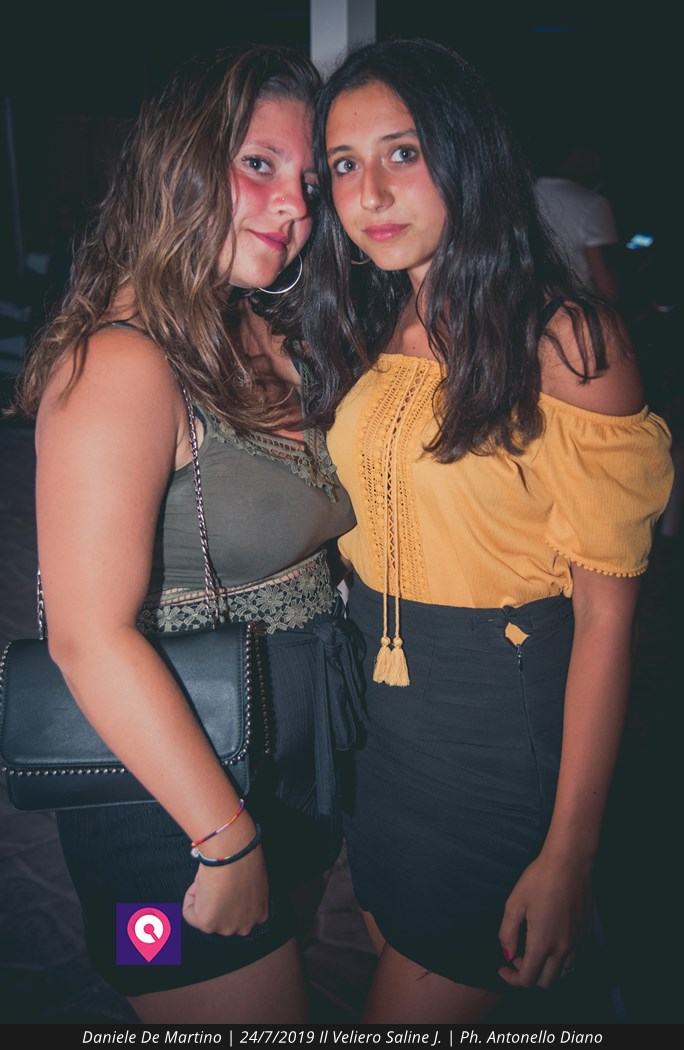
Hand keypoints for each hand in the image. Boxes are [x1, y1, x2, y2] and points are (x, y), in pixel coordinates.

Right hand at [182, 818, 269, 935]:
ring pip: (205, 916)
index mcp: (260, 914)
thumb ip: (244, 891)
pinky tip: (203, 881)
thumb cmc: (245, 854)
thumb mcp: (252, 878)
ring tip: (212, 878)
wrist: (234, 850)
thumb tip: (231, 887)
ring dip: (204, 898)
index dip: (228, 896)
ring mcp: (227, 927)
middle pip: (222, 918)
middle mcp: (246, 926)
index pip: (238, 913)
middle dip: (215, 901)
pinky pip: (189, 913)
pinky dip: (191, 896)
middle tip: (216, 880)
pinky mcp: (208, 924)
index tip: (224, 884)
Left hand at [497, 851, 592, 988]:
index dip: (512, 979)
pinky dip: (561, 960)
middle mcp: (563, 948)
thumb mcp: (515, 903)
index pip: (528, 980)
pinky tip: (551, 940)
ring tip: (534, 949)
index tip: (503, 967)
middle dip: (529, 977)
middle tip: (518, 957)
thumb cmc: (539, 879)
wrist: (570, 863)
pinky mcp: (586, 933)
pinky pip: (575, 958)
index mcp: (542, 943)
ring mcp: (578, 942)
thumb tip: (507, 953)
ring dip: (547, 969)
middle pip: (546, 982)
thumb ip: (508, 933)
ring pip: (563, 973)